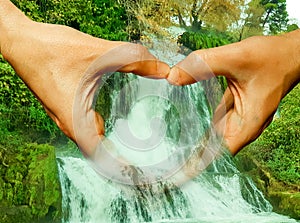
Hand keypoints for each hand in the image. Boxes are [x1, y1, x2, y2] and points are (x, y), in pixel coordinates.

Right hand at [0, 2, 168, 155]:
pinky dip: (99, 129)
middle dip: (117, 158)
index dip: (119, 166)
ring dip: (108, 144)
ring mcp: (64, 114)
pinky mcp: (63, 103)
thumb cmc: (51, 48)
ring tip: (129, 146)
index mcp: (75, 119)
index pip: (100, 154)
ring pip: (89, 137)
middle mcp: (68, 122)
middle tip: (140, 161)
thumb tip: (163, 70)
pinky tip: (109, 121)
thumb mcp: (100, 53)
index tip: (136, 173)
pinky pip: (83, 124)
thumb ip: (134, 60)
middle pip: (96, 150)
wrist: (20, 40)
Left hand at [167, 31, 299, 153]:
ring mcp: (244, 114)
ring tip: (178, 145)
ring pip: (218, 131)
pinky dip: (207, 119)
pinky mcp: (241, 104)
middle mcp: (247, 123)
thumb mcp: (235, 58)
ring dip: (201, 137)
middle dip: (196, 153)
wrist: (291, 52)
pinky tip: (192, 118)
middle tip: (171, 161)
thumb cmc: (272, 57)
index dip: (201, 162)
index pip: (222, 151)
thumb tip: (172, 76)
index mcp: (249, 122)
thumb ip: (203, 64)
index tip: (182, 171)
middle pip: (218, 145)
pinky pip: (221, 116)